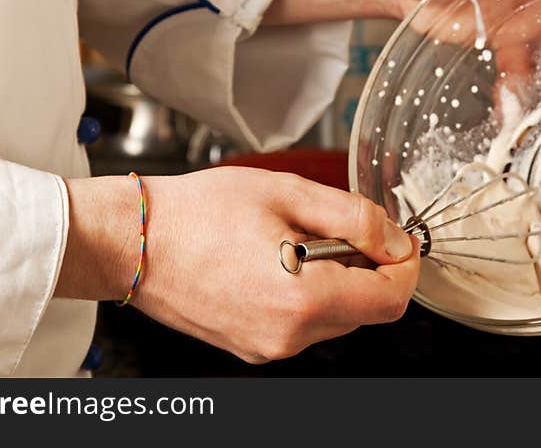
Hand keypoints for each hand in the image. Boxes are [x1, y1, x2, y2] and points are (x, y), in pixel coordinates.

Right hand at [58, 168, 419, 363]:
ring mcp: (267, 347)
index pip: (390, 300)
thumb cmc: (199, 213)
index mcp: (303, 298)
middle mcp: (288, 335)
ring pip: (334, 318)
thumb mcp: (289, 193)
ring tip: (291, 242)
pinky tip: (273, 262)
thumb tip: (396, 239)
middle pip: (364, 310)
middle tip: (333, 227)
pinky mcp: (250, 347)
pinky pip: (300, 324)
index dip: (406, 267)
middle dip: (365, 267)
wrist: (134, 241)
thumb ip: (355, 218)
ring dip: (334, 280)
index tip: (400, 241)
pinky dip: (305, 294)